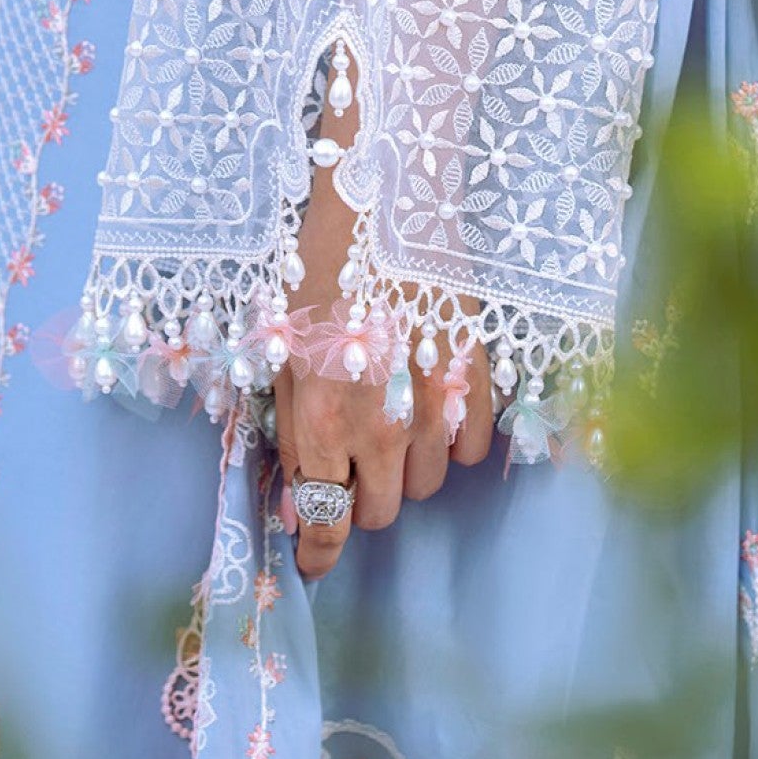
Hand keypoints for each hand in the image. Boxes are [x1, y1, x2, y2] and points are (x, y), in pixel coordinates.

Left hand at [273, 58, 492, 578]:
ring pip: (430, 484)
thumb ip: (291, 425)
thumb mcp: (280, 346)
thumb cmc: (319, 264)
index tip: (313, 559)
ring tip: (390, 421)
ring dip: (406, 467)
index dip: (317, 552)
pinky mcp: (477, 377)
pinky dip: (453, 438)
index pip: (324, 523)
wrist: (384, 199)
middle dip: (359, 496)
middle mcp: (383, 424)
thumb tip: (296, 488)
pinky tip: (431, 403)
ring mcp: (436, 403)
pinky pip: (473, 448)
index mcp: (323, 418)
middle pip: (382, 512)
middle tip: (348, 461)